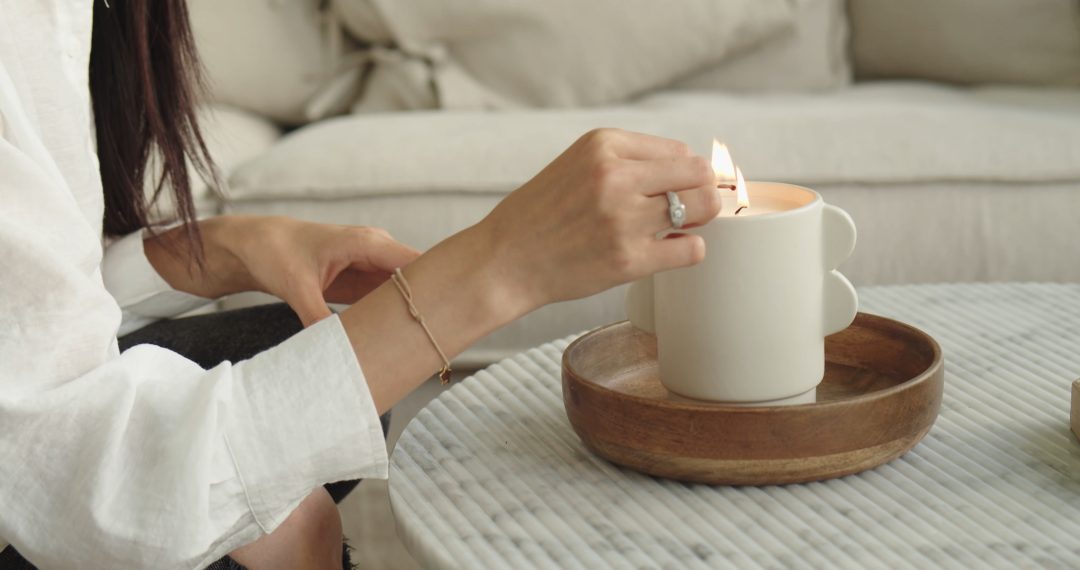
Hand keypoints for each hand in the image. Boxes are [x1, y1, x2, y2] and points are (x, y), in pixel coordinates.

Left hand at [147, 216, 419, 326]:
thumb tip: (336, 349)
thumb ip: (317, 316)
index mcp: (367, 243)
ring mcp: (371, 266)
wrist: (254, 245)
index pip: (416, 263)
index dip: (437, 285)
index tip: (453, 310)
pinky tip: (403, 336)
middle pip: (417, 278)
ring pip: (405, 290)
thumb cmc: (275, 252)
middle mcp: (376, 251)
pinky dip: (395, 314)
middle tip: (445, 334)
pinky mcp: (363, 281)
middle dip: (430, 303)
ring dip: (413, 311)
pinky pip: (388, 298)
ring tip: (427, 338)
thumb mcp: (296, 286)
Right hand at [477, 128, 719, 307]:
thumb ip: (629, 160)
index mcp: (603, 145)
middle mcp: (615, 176)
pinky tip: (669, 250)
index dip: (686, 174)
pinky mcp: (629, 259)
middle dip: (700, 192)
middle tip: (686, 209)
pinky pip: (692, 249)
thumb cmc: (542, 214)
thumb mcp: (578, 163)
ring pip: (703, 208)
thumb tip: (692, 169)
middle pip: (699, 175)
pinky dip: (689, 250)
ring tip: (677, 228)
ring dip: (697, 219)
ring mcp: (623, 219)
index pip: (680, 151)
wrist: (506, 260)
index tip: (678, 190)